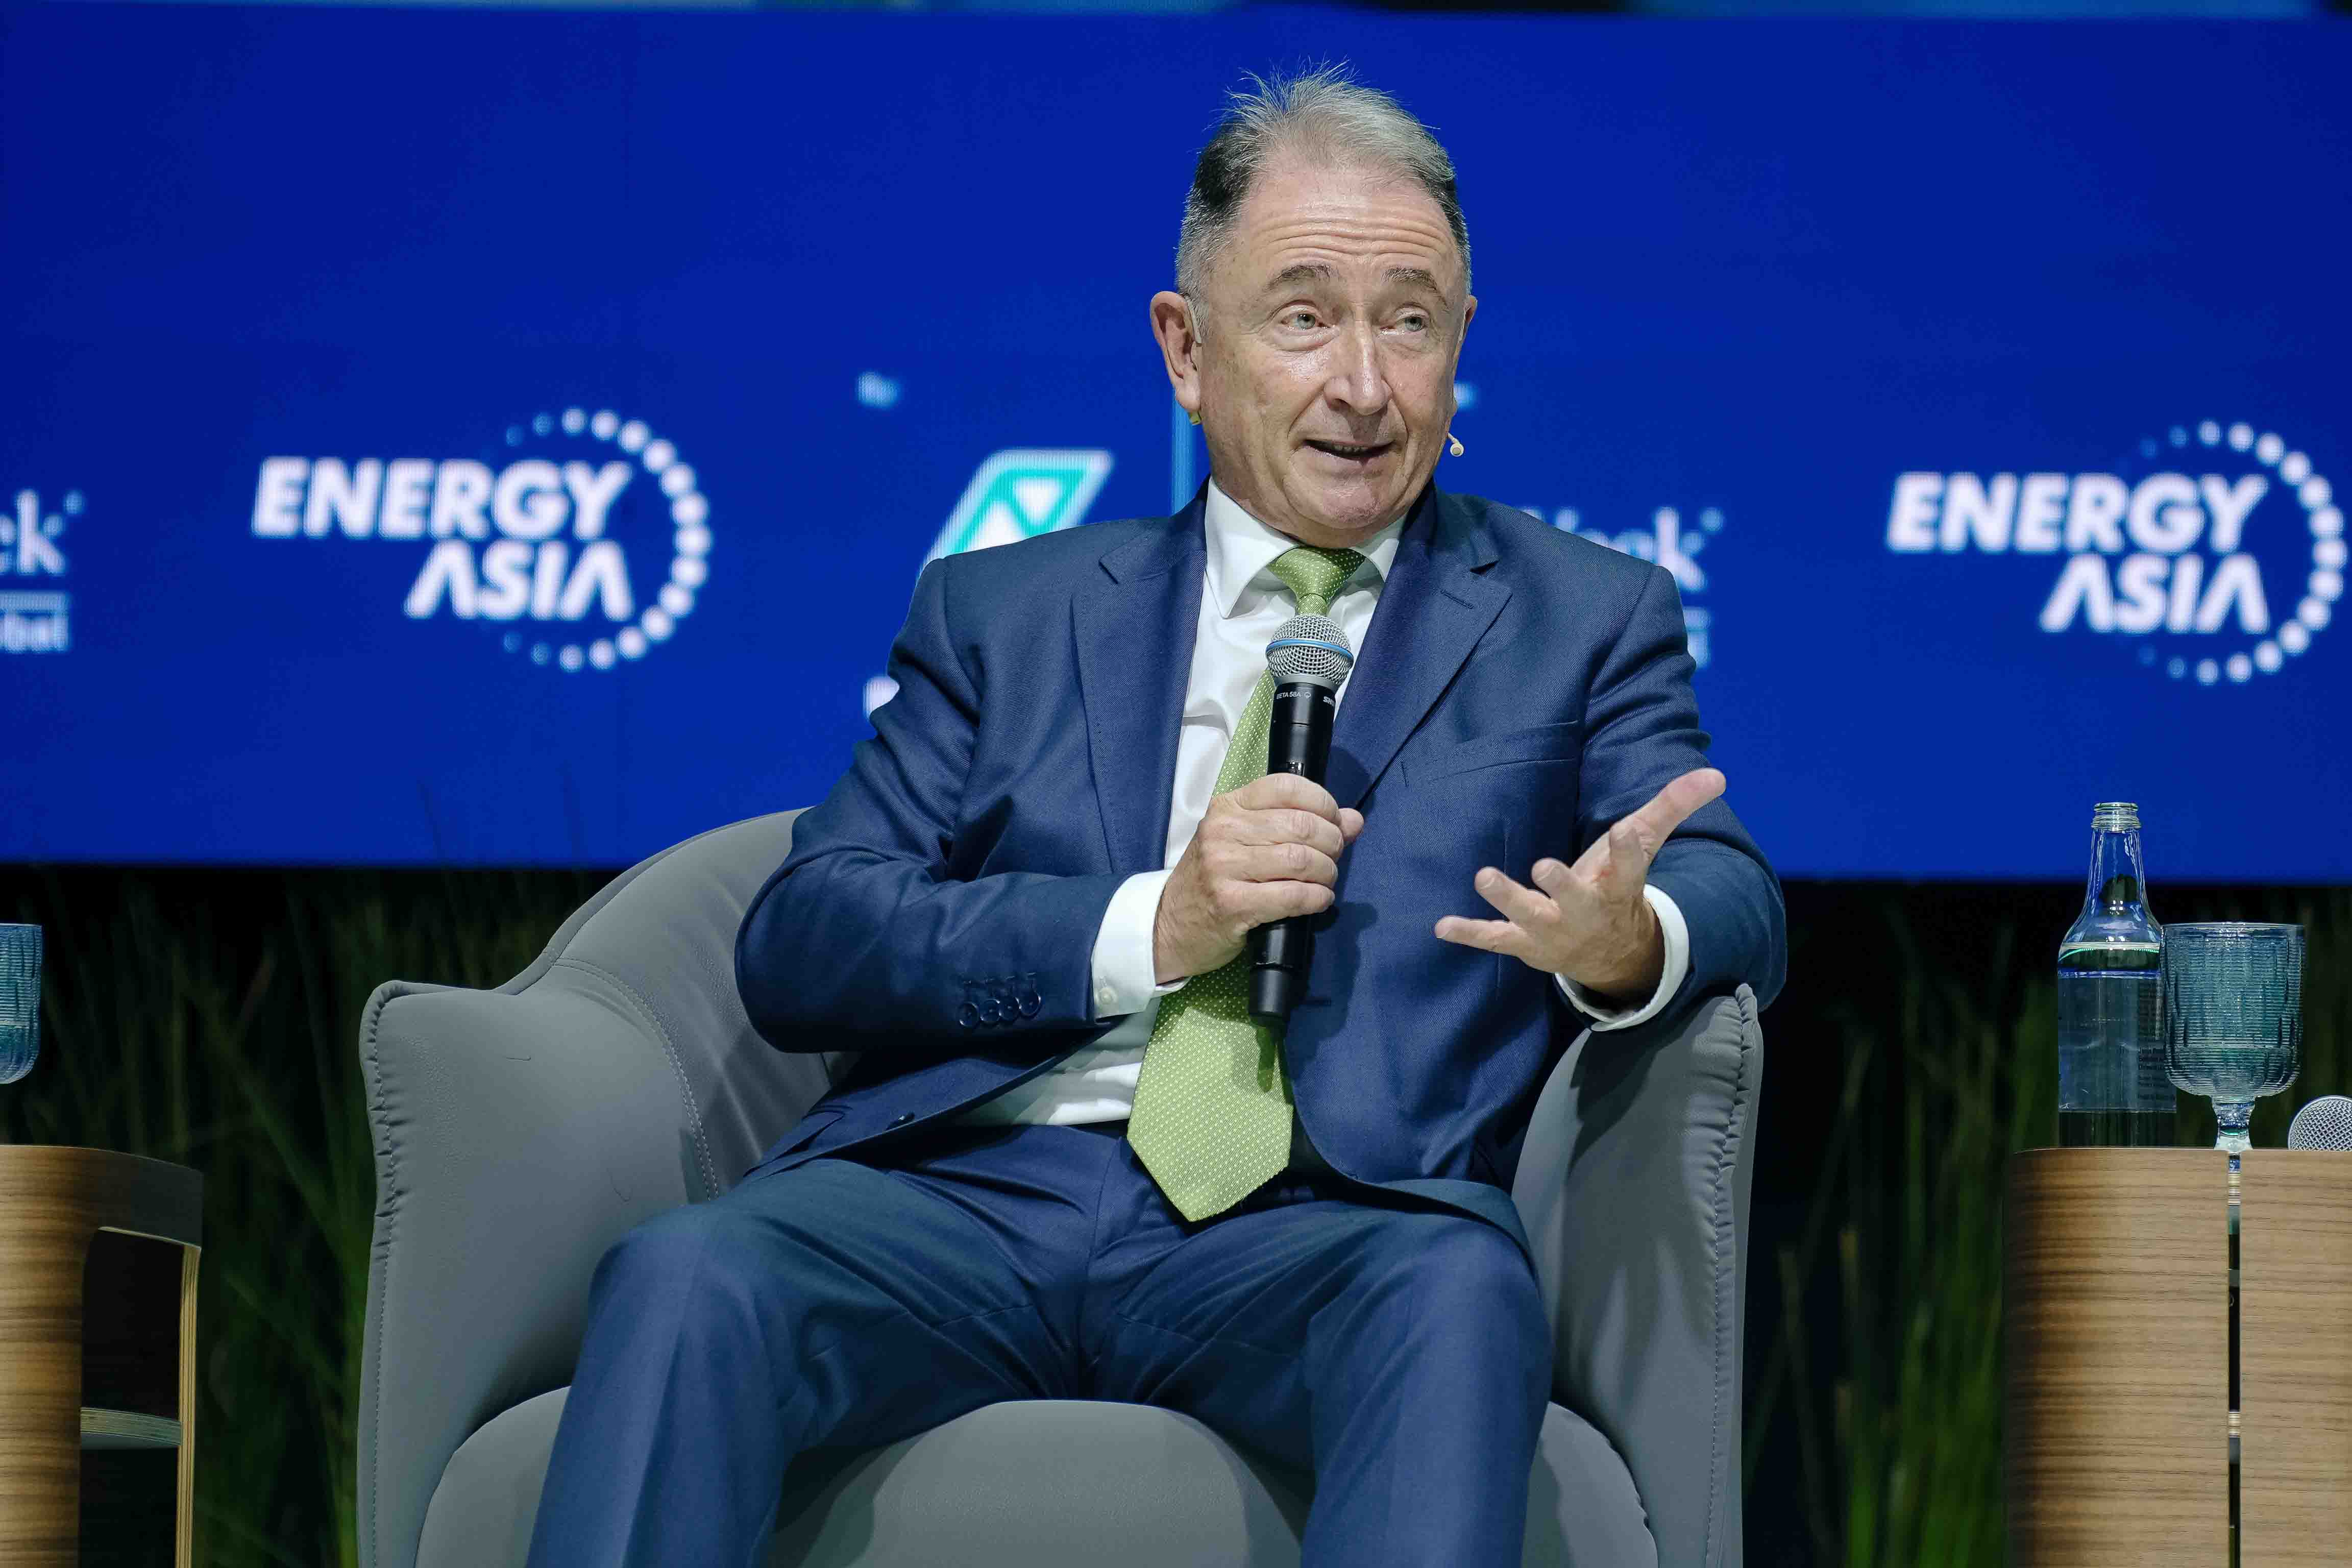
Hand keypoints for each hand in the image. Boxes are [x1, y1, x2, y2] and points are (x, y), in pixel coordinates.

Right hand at [1154, 774, 1365, 984]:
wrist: (1170, 925)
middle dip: (1331, 843)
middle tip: (1333, 858)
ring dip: (1327, 873)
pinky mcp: (1232, 904)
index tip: (1335, 822)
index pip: (1287, 786)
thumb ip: (1297, 824)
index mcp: (1227, 807)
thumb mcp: (1246, 841)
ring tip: (1325, 880)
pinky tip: (1319, 900)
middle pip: (1301, 825)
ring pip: (1301, 859)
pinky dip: (1317, 898)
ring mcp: (1224, 868)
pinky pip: (1293, 896)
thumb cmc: (1214, 879)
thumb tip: (1354, 820)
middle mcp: (1223, 832)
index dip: (1324, 803)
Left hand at [1433, 767, 1724, 1001]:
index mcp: (1618, 887)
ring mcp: (1551, 931)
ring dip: (1507, 899)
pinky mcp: (1523, 943)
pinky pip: (1494, 939)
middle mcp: (1584, 912)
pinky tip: (1442, 925)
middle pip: (1574, 898)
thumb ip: (1671, 807)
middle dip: (1561, 885)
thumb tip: (1715, 773)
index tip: (1622, 830)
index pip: (1629, 866)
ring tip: (1485, 875)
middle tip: (1544, 866)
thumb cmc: (1619, 888)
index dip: (1624, 849)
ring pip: (1528, 916)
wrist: (1609, 954)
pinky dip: (1470, 933)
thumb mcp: (1644, 848)